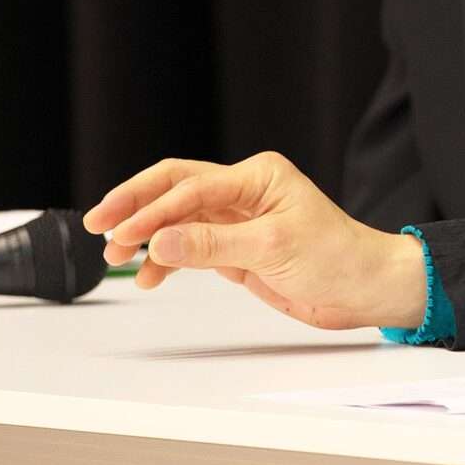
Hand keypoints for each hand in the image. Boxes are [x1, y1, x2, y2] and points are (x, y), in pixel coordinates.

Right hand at [83, 152, 428, 332]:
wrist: (365, 288)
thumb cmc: (338, 258)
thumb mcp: (271, 248)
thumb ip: (212, 245)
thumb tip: (160, 242)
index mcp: (258, 175)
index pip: (189, 186)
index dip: (151, 210)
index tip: (121, 232)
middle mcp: (245, 191)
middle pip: (175, 190)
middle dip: (136, 207)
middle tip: (99, 226)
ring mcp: (239, 219)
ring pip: (178, 220)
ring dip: (147, 236)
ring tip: (116, 256)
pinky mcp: (237, 248)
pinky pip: (190, 247)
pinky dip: (167, 259)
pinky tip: (149, 274)